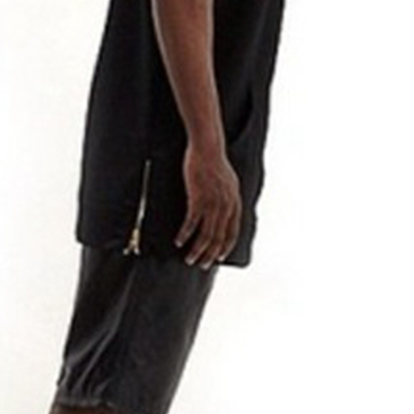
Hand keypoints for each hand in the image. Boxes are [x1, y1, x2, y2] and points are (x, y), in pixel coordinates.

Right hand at [175, 143, 241, 268]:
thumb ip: (229, 198)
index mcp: (235, 203)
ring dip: (197, 250)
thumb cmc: (215, 163)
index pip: (233, 232)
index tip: (219, 257)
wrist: (208, 149)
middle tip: (202, 265)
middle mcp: (226, 206)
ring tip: (189, 259)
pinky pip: (191, 223)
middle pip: (219, 238)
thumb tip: (227, 209)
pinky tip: (179, 242)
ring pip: (206, 234)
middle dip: (210, 254)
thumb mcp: (229, 183)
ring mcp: (213, 203)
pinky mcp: (198, 198)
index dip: (225, 246)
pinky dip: (185, 235)